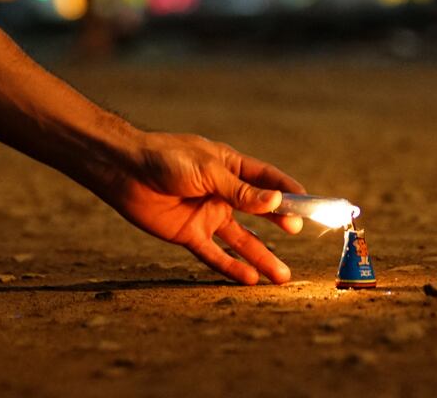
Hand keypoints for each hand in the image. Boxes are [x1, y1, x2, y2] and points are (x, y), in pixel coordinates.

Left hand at [95, 132, 305, 284]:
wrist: (125, 171)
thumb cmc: (167, 159)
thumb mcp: (209, 171)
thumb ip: (242, 191)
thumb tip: (278, 201)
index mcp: (231, 166)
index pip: (268, 179)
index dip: (290, 191)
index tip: (311, 204)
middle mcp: (224, 192)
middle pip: (260, 212)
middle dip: (281, 224)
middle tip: (299, 233)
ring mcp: (208, 214)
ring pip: (241, 240)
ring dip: (262, 257)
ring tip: (282, 276)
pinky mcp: (190, 234)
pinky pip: (214, 254)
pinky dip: (231, 267)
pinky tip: (250, 279)